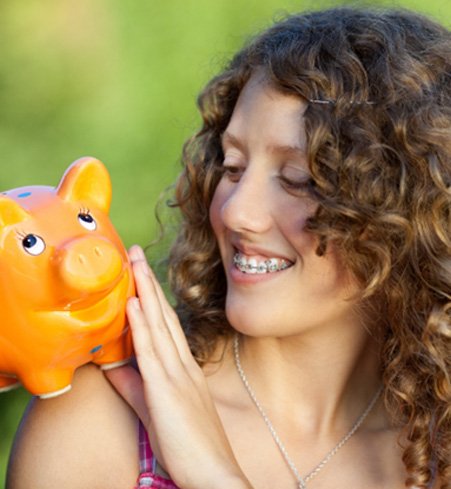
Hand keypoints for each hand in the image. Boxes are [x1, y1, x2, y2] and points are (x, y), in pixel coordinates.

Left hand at [105, 245, 250, 488]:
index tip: (141, 272)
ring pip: (158, 325)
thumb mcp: (155, 408)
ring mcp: (177, 374)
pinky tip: (135, 303)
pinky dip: (142, 325)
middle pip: (163, 315)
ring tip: (133, 262)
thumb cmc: (190, 445)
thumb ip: (133, 385)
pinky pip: (152, 352)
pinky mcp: (167, 390)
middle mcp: (182, 364)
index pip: (165, 323)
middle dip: (148, 281)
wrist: (214, 473)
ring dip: (145, 291)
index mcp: (183, 367)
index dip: (152, 296)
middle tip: (135, 251)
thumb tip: (111, 366)